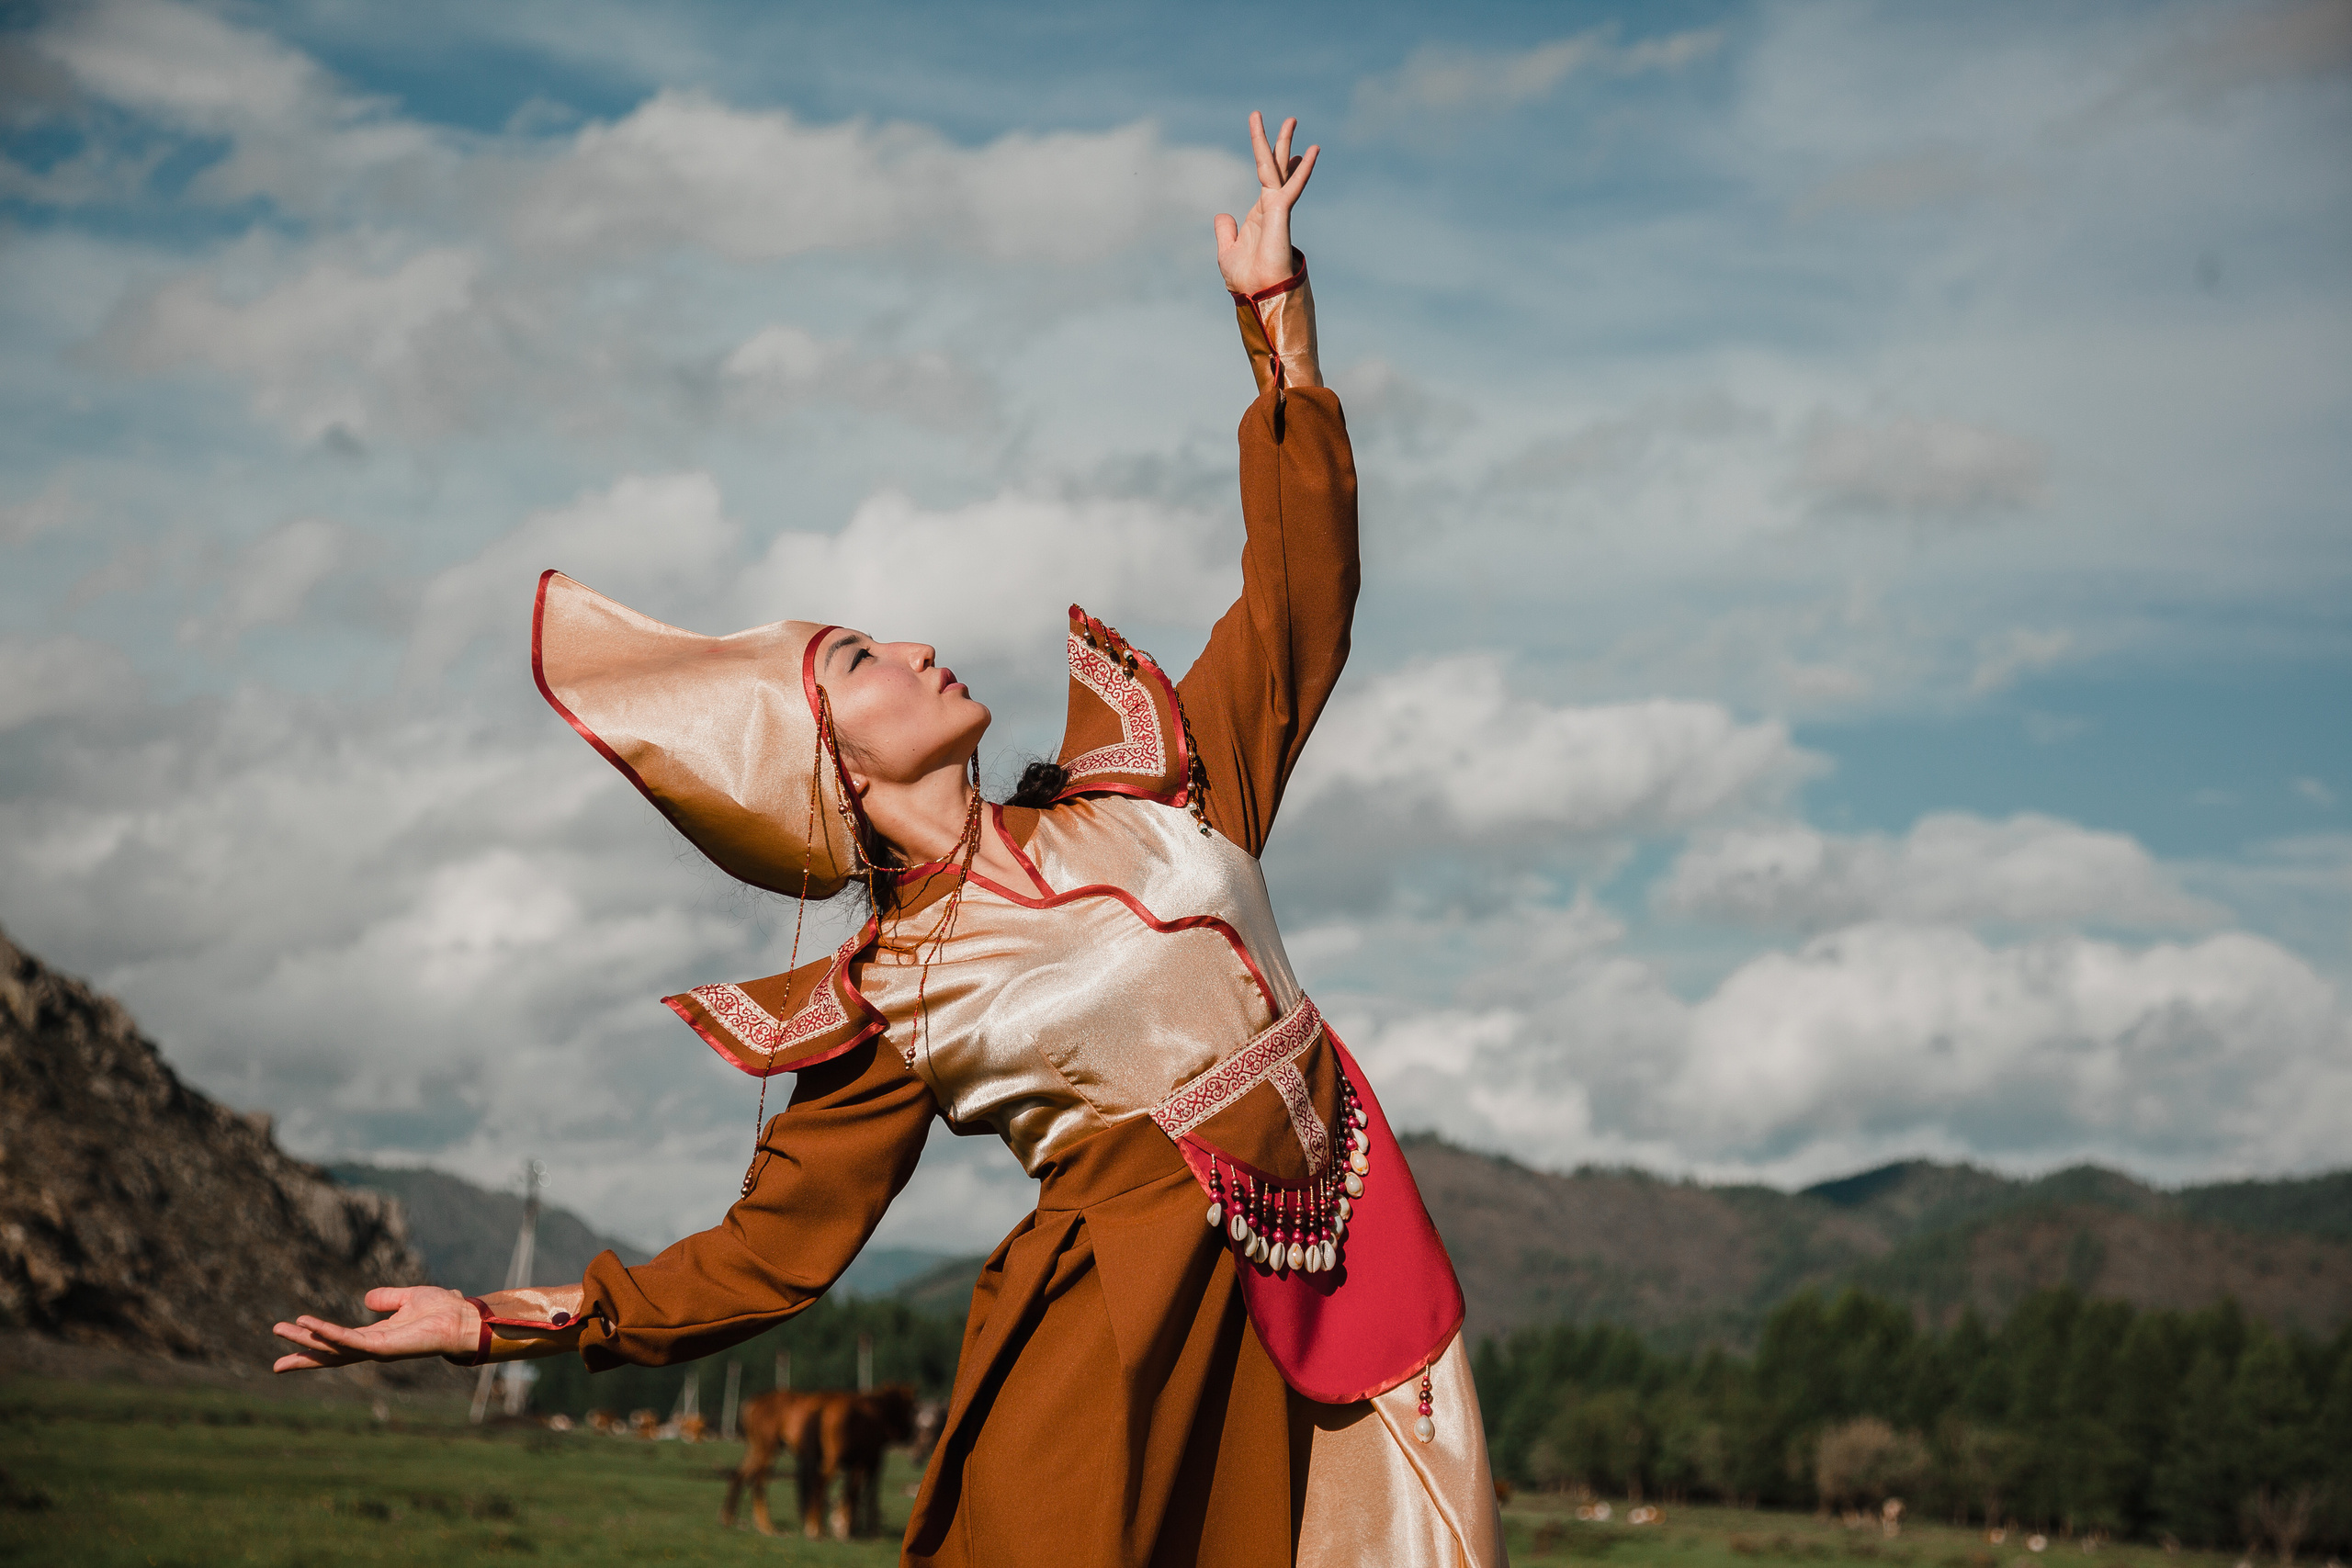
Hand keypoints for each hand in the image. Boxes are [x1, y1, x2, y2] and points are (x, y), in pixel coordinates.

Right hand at [271, 1284, 473, 1371]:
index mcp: (376, 1337)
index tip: (293, 1339)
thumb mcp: (408, 1297)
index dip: (316, 1343)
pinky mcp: (382, 1347)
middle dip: (303, 1357)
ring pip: (332, 1347)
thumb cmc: (443, 1310)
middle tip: (275, 1365)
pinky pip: (348, 1340)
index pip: (338, 1343)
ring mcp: (375, 1349)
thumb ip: (387, 1298)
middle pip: (330, 1354)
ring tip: (280, 1329)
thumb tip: (366, 1298)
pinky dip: (327, 1333)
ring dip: (306, 1340)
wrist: (463, 1318)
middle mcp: (372, 1347)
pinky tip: (308, 1326)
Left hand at [1215, 112, 1318, 295]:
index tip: (1267, 135)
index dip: (1265, 154)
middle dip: (1281, 142)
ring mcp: (1277, 210)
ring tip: (1292, 119)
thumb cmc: (1245, 280)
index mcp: (1260, 214)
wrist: (1257, 296)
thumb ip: (1225, 232)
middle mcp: (1271, 208)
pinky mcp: (1281, 215)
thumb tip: (1222, 215)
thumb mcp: (1227, 252)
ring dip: (1285, 144)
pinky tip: (1311, 151)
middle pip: (1276, 167)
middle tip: (1291, 118)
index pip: (1265, 177)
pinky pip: (1290, 187)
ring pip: (1279, 170)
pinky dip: (1300, 170)